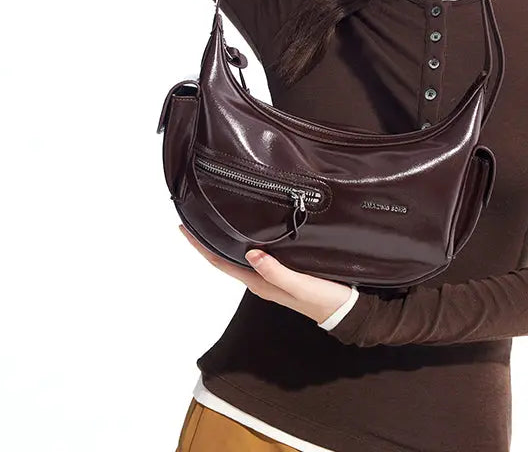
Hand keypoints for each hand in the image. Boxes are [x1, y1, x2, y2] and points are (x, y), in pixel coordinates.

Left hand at [178, 225, 353, 324]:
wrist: (344, 310)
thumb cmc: (323, 298)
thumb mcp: (300, 285)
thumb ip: (276, 272)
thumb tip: (250, 253)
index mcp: (259, 282)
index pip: (220, 262)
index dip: (200, 247)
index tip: (183, 228)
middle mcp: (260, 278)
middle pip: (223, 257)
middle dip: (206, 241)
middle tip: (192, 218)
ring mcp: (270, 275)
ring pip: (237, 255)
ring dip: (222, 240)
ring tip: (211, 220)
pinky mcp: (282, 270)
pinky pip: (254, 254)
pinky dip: (242, 242)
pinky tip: (244, 231)